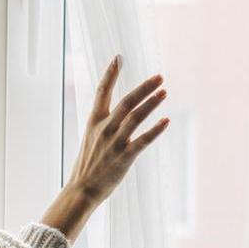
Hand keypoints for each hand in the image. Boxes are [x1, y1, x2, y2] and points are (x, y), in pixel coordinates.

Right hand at [66, 54, 168, 204]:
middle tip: (159, 76)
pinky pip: (142, 140)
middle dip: (144, 88)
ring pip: (135, 117)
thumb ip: (104, 124)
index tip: (119, 58)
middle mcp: (104, 129)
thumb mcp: (91, 138)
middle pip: (126, 102)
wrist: (81, 190)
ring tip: (164, 92)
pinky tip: (166, 120)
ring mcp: (114, 142)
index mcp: (94, 121)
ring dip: (151, 103)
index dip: (111, 74)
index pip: (102, 91)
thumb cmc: (88, 164)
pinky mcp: (124, 157)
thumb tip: (118, 113)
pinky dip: (155, 130)